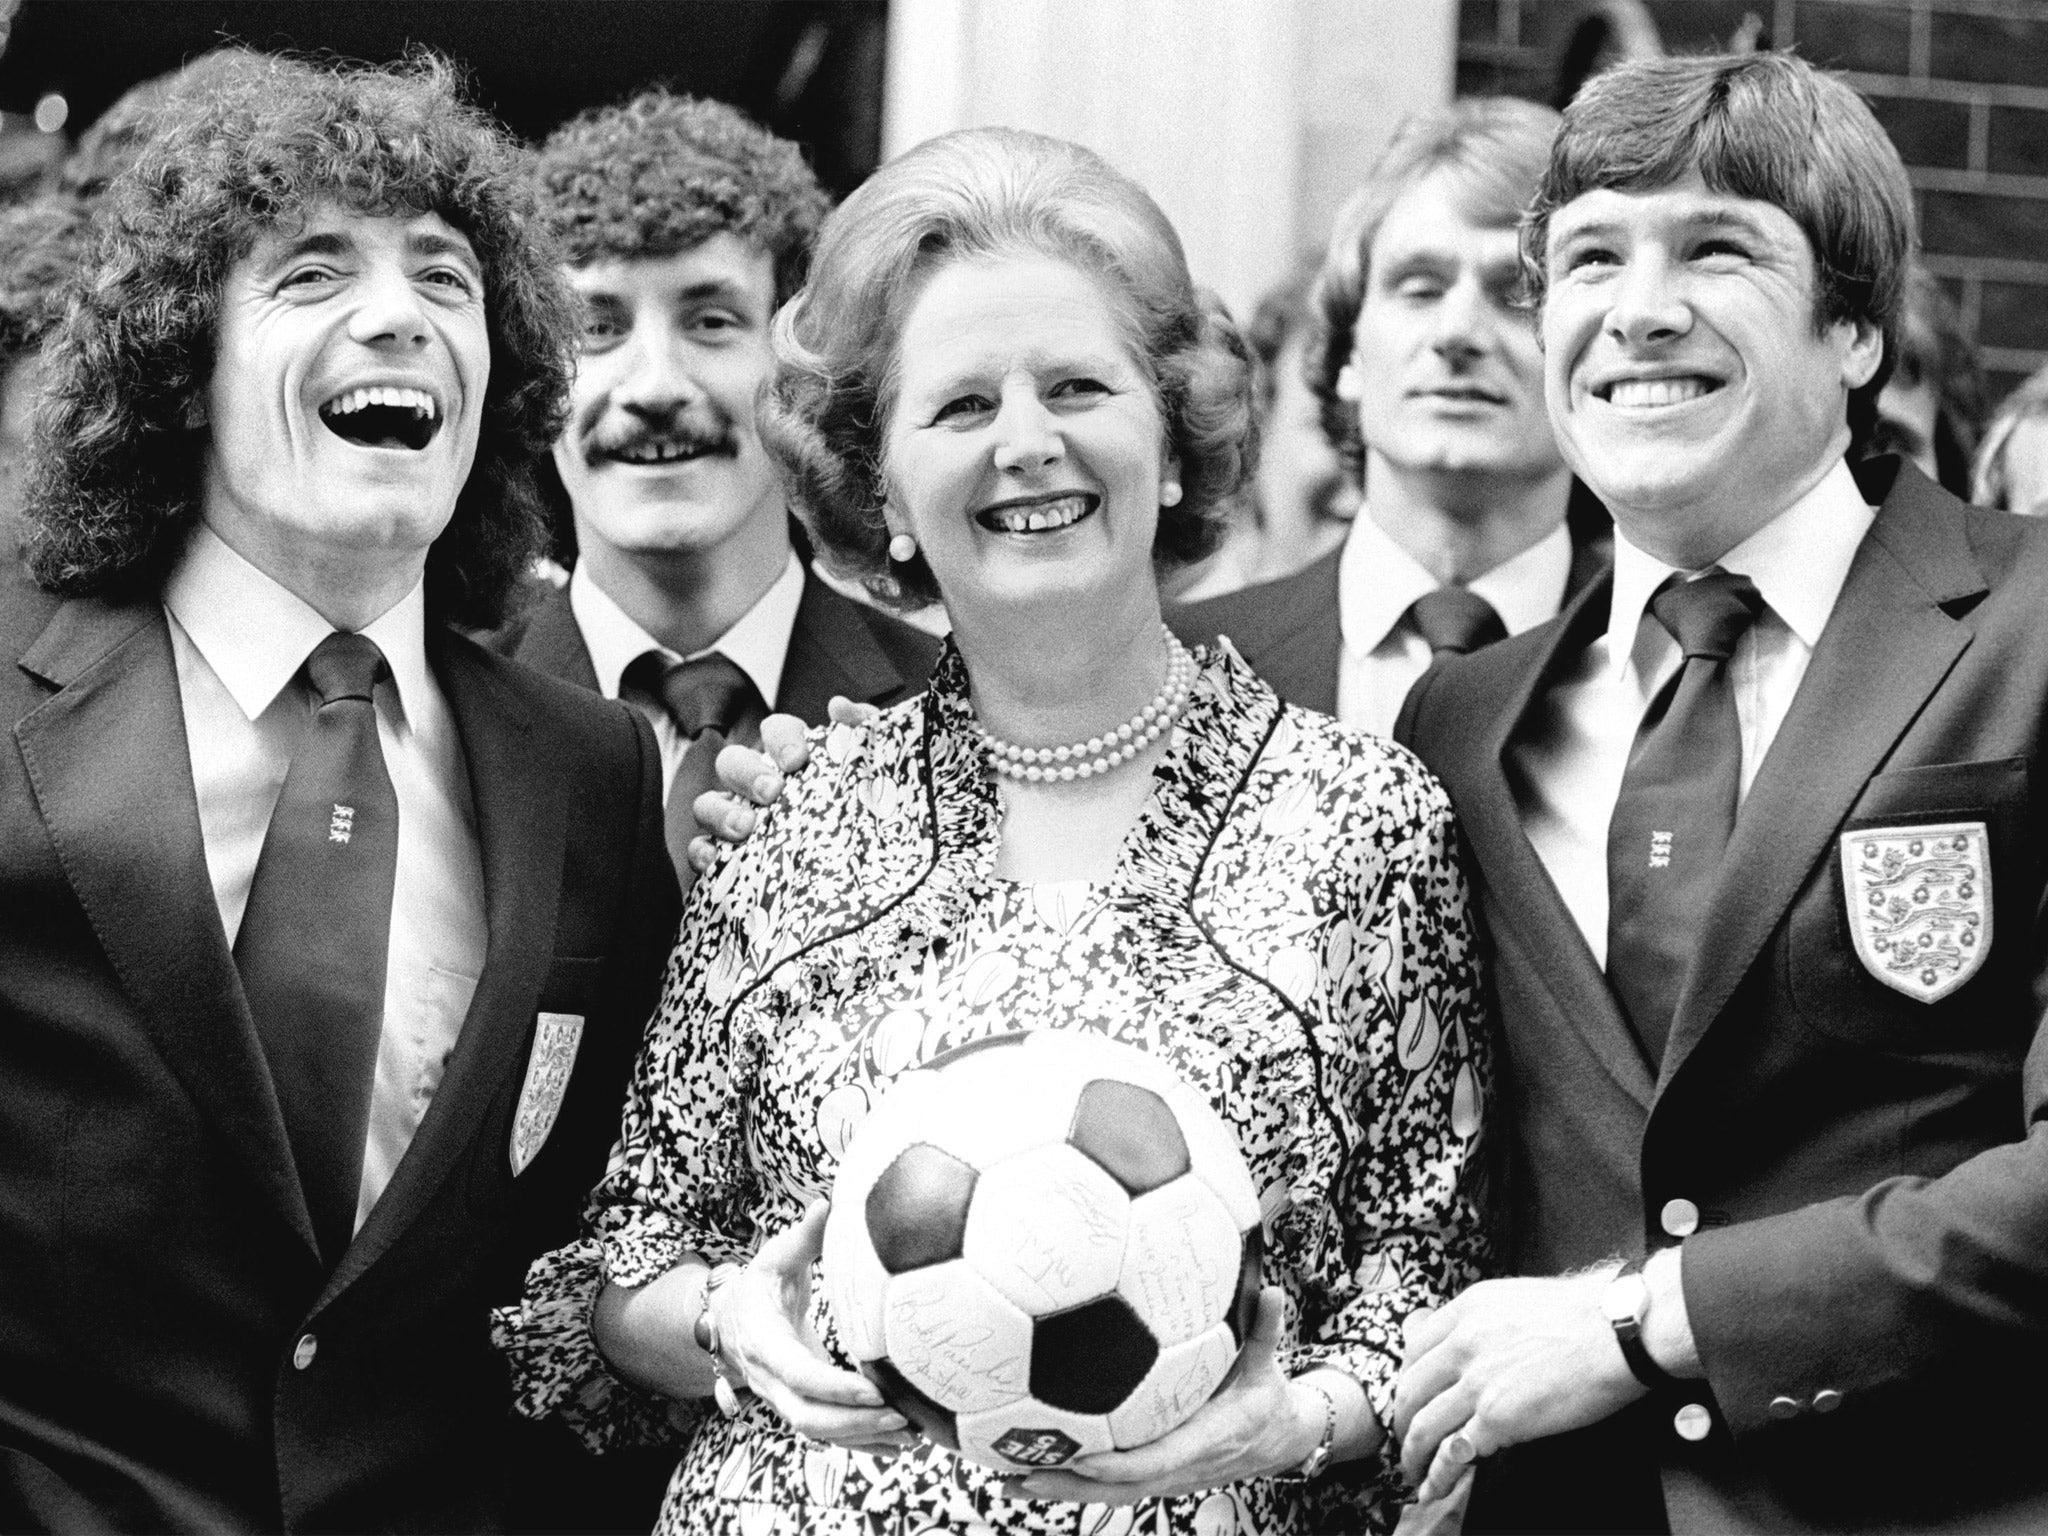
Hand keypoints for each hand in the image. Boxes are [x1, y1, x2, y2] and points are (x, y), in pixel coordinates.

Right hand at [687, 698, 879, 870]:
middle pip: (733, 762)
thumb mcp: (870, 766)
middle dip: (748, 774)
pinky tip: (715, 859)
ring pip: (708, 804)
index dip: (782, 739)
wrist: (863, 863)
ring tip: (746, 828)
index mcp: (789, 756)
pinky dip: (702, 852)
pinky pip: (701, 848)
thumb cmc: (859, 804)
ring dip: (721, 812)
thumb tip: (839, 706)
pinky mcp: (727, 853)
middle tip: (773, 792)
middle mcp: (756, 782)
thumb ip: (862, 728)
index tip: (799, 759)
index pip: (775, 730)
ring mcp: (737, 817)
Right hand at [713, 1199, 914, 1451]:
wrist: (730, 1321)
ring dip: (864, 1439)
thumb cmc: (759, 1285)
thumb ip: (803, 1236)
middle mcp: (770, 1381)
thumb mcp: (773, 1257)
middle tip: (903, 1416)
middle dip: (855, 1423)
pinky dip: (862, 1444)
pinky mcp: (800, 1407)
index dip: (835, 1387)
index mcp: (764, 1343)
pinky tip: (900, 1443)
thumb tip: (828, 1203)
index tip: (876, 1390)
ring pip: (819, 1434)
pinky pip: (828, 1436)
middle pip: (808, 1418)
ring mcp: (783, 1400)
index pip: (798, 1374)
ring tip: (914, 1435)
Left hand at [1008, 1288, 1320, 1504]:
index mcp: (1203, 1443)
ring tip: (1006, 1477)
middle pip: (1116, 1489)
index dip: (1118, 1464)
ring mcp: (1164, 1477)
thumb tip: (1272, 1290)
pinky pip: (1109, 1485)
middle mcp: (1178, 1469)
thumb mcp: (1266, 1365)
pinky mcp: (1153, 1475)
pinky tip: (1032, 1467)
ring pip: (1106, 1493)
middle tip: (1021, 1472)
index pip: (1156, 1461)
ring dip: (1059, 1488)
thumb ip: (1264, 1329)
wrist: (1279, 1440)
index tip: (1083, 1456)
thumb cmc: (1267, 1400)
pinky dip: (1071, 1481)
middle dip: (1068, 1484)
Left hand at [1393, 1273, 1641, 1500]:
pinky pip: (1454, 1453)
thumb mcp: (1516, 1299)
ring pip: (1423, 1424)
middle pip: (1410, 1389)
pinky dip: (1438, 1475)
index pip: (1414, 1350)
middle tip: (1405, 1439)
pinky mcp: (1499, 1417)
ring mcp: (1478, 1381)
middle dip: (1402, 1421)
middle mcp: (1463, 1343)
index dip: (1407, 1382)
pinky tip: (1436, 1485)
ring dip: (1413, 1453)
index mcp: (1467, 1311)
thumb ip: (1484, 1322)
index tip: (1410, 1400)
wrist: (1618, 1332)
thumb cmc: (1586, 1315)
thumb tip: (1473, 1347)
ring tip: (1414, 1471)